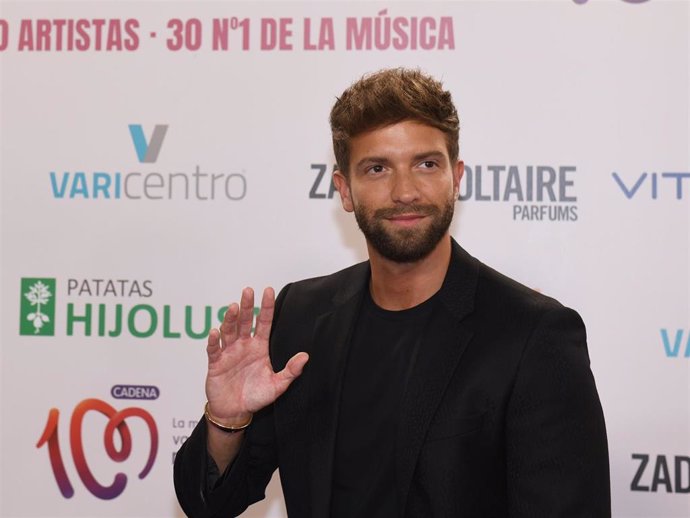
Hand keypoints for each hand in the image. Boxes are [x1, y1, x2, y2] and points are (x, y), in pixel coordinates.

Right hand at [205, 287, 308, 424]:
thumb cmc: (256, 396)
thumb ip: (291, 371)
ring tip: (233, 307)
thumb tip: (305, 356)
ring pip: (229, 331)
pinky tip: (215, 332)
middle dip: (246, 306)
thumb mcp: (278, 385)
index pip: (263, 322)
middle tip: (248, 291)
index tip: (268, 290)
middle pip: (244, 321)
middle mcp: (244, 345)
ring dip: (230, 319)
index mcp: (259, 347)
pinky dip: (213, 341)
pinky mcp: (215, 363)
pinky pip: (213, 349)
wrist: (235, 412)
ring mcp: (229, 352)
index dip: (266, 307)